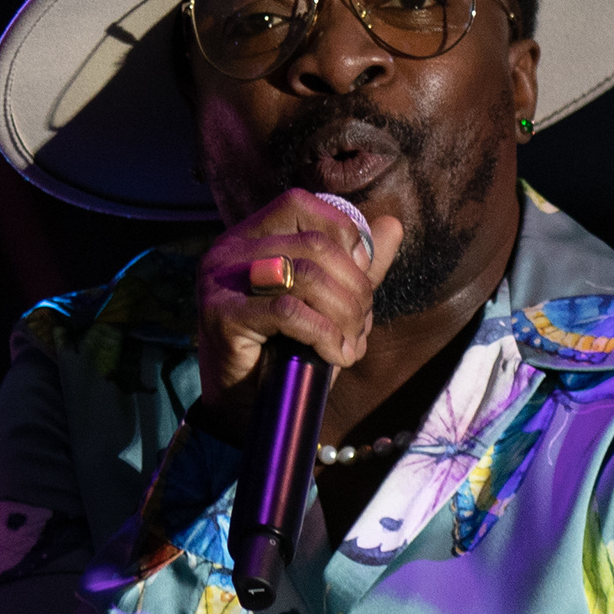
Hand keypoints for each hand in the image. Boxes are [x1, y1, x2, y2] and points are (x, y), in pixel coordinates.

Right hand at [195, 189, 403, 406]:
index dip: (343, 234)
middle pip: (313, 245)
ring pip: (305, 275)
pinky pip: (288, 312)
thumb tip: (393, 225)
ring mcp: (220, 280)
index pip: (302, 205)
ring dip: (344, 313)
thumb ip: (356, 265)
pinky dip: (324, 334)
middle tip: (362, 324)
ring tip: (352, 343)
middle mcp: (229, 250)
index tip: (362, 276)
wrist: (245, 409)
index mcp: (251, 236)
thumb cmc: (287, 352)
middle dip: (354, 287)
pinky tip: (335, 355)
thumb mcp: (329, 304)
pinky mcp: (221, 315)